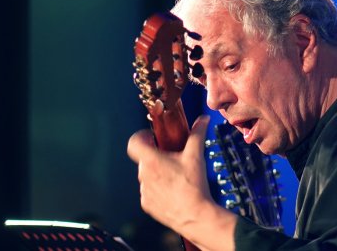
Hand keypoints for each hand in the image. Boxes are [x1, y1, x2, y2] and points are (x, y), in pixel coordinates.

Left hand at [127, 115, 212, 232]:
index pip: (134, 142)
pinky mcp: (147, 204)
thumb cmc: (193, 186)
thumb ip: (197, 134)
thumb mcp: (196, 156)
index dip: (142, 136)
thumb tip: (202, 120)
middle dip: (157, 156)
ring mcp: (144, 191)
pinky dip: (159, 189)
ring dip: (158, 173)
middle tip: (172, 157)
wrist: (195, 215)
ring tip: (176, 176)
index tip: (152, 137)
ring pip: (148, 175)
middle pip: (144, 158)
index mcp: (151, 160)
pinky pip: (150, 191)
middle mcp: (144, 175)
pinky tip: (174, 191)